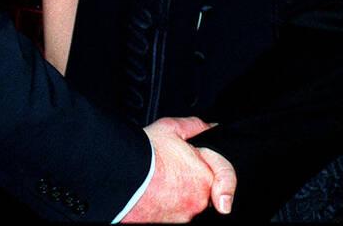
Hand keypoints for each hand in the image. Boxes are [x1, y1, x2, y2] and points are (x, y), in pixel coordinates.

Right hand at [121, 117, 236, 221]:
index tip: (225, 200)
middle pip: (200, 191)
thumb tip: (210, 128)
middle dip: (189, 182)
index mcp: (204, 177)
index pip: (225, 179)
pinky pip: (168, 216)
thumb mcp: (171, 128)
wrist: (117, 176)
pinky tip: (149, 196)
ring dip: (174, 197)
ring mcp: (180, 218)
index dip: (226, 184)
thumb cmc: (143, 154)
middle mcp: (195, 202)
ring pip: (183, 206)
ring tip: (155, 184)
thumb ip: (196, 127)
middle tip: (169, 171)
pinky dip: (161, 208)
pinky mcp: (164, 225)